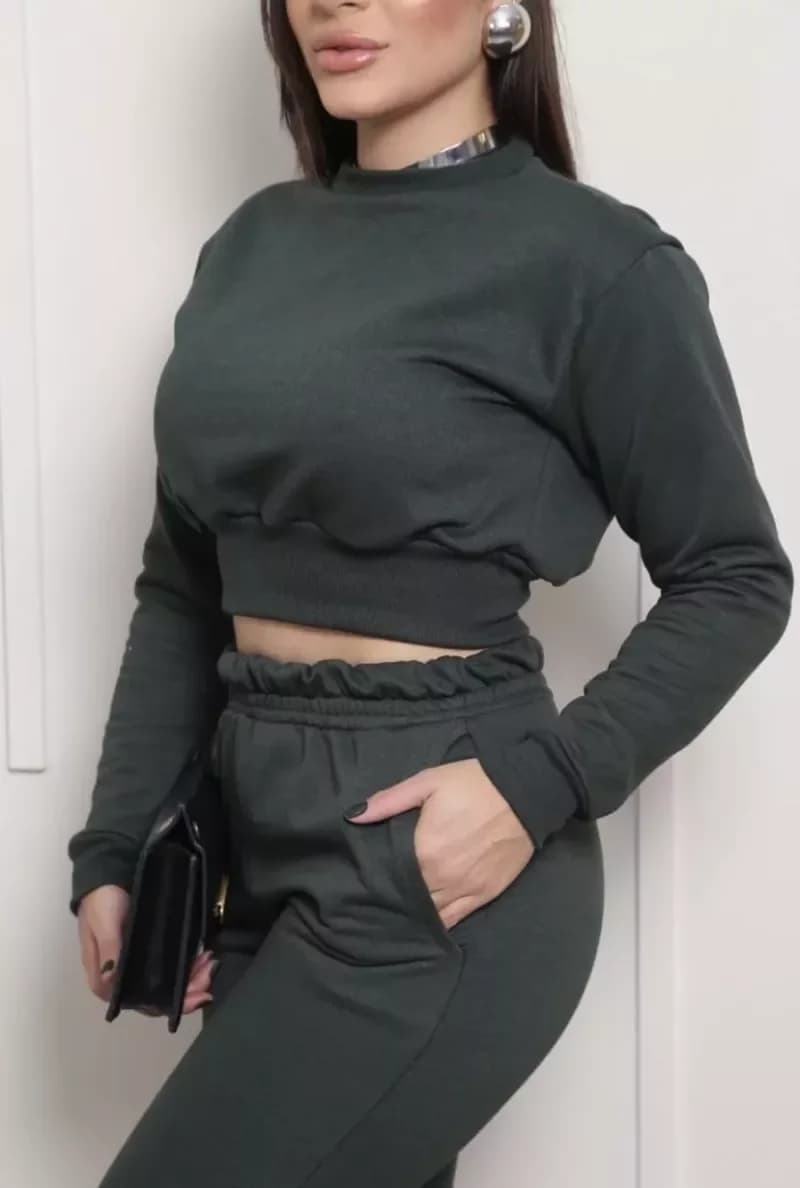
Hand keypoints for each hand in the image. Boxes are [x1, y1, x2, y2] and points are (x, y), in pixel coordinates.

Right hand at [77, 884, 217, 1015]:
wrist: (105, 877)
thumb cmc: (100, 902)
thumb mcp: (103, 923)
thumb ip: (109, 950)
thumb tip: (111, 979)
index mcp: (105, 982)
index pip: (140, 1004)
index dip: (170, 1004)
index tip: (197, 994)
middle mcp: (122, 982)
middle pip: (158, 998)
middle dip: (188, 990)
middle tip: (210, 971)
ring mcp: (137, 969)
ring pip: (168, 985)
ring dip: (192, 977)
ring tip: (210, 961)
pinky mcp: (149, 954)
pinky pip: (171, 967)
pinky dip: (189, 965)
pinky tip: (203, 955)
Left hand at [344, 759, 534, 929]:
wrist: (525, 792)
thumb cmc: (473, 784)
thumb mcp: (427, 782)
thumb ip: (389, 801)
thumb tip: (354, 816)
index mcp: (424, 852)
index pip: (391, 876)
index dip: (377, 879)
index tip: (365, 878)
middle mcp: (443, 878)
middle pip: (409, 899)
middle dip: (394, 898)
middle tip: (379, 895)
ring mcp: (466, 890)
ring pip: (431, 914)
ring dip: (416, 913)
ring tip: (400, 911)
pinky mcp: (486, 895)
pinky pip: (456, 919)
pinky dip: (439, 922)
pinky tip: (427, 921)